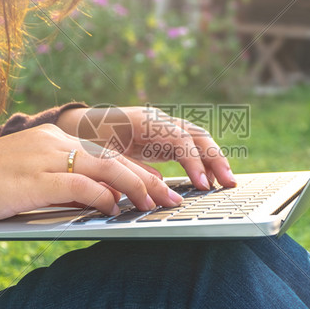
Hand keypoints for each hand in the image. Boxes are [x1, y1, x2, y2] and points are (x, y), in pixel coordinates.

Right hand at [0, 124, 182, 222]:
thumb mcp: (30, 179)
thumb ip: (63, 185)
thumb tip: (99, 201)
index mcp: (53, 138)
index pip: (106, 153)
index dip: (136, 172)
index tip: (159, 188)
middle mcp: (53, 141)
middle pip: (113, 158)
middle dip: (147, 180)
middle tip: (170, 200)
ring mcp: (44, 157)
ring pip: (105, 168)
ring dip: (135, 188)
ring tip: (154, 206)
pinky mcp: (35, 178)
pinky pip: (80, 185)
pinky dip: (103, 197)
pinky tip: (115, 210)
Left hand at [57, 106, 236, 190]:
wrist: (82, 127)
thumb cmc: (89, 141)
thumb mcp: (103, 157)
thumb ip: (131, 170)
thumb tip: (160, 189)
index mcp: (143, 120)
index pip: (179, 138)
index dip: (194, 161)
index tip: (202, 184)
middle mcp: (159, 119)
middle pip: (197, 134)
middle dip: (215, 158)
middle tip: (227, 183)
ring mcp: (165, 126)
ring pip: (199, 138)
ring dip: (215, 160)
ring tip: (227, 183)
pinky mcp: (167, 137)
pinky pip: (192, 146)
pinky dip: (205, 161)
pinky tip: (212, 179)